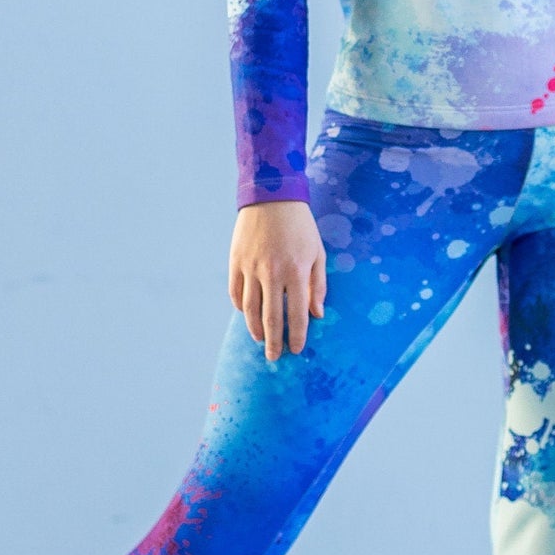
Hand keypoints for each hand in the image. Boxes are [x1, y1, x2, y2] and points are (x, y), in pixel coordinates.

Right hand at [229, 201, 326, 359]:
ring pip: (250, 309)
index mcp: (296, 271)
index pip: (297, 313)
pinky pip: (236, 293)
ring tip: (260, 340)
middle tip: (274, 357)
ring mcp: (251, 268)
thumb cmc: (300, 226)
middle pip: (271, 317)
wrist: (271, 196)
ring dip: (255, 329)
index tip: (296, 349)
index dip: (297, 335)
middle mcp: (272, 272)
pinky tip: (247, 316)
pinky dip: (241, 308)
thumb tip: (317, 314)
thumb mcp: (318, 252)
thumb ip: (318, 285)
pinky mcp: (236, 261)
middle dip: (274, 341)